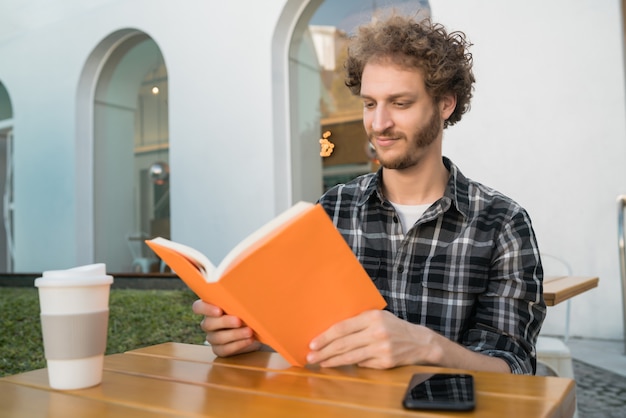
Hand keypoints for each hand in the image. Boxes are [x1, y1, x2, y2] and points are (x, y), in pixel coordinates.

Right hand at [192, 299, 261, 356]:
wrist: (257, 330)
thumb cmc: (248, 311)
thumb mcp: (244, 303)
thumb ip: (240, 297)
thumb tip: (248, 286)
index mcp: (211, 308)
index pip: (198, 307)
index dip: (205, 309)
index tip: (219, 310)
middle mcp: (209, 323)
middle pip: (209, 323)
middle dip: (225, 322)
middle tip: (239, 321)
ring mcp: (213, 337)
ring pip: (218, 337)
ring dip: (235, 334)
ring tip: (249, 332)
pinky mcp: (220, 349)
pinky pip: (225, 349)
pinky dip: (238, 345)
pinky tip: (249, 340)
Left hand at [306, 309, 437, 368]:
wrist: (419, 341)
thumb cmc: (393, 326)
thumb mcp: (378, 316)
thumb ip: (358, 321)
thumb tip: (333, 332)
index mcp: (372, 317)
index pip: (342, 327)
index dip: (325, 337)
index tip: (313, 343)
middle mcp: (376, 333)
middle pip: (343, 344)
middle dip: (324, 351)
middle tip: (311, 356)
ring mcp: (381, 348)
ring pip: (350, 357)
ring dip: (332, 361)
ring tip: (320, 363)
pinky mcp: (385, 362)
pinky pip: (362, 364)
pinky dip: (350, 364)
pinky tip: (338, 365)